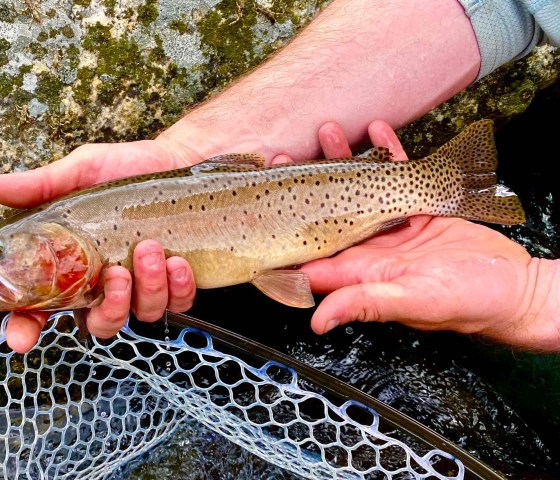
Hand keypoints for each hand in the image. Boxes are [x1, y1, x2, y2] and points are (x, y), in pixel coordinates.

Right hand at [0, 138, 199, 351]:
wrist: (179, 157)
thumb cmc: (125, 169)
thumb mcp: (83, 170)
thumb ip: (43, 184)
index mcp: (73, 264)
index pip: (41, 307)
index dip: (26, 328)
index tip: (20, 338)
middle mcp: (106, 283)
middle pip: (100, 324)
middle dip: (110, 308)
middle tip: (116, 273)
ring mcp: (144, 286)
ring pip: (142, 314)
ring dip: (148, 287)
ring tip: (150, 247)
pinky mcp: (177, 281)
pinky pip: (178, 302)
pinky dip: (178, 286)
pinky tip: (178, 260)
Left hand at [301, 121, 555, 349]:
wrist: (512, 289)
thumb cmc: (466, 303)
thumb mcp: (412, 302)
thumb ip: (365, 303)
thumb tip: (318, 320)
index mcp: (359, 270)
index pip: (309, 251)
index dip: (284, 227)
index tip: (263, 200)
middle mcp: (369, 247)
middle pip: (326, 211)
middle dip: (304, 182)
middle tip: (283, 153)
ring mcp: (392, 225)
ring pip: (358, 187)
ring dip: (342, 159)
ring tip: (326, 131)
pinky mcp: (418, 209)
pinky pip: (398, 174)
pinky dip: (387, 151)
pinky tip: (376, 129)